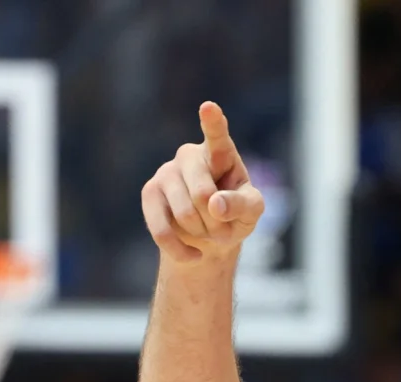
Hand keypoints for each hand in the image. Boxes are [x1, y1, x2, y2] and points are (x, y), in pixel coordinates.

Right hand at [141, 102, 263, 263]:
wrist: (208, 238)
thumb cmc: (234, 215)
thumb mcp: (251, 212)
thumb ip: (242, 205)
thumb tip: (214, 204)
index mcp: (220, 153)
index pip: (218, 136)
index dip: (213, 123)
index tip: (209, 107)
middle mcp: (190, 156)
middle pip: (202, 193)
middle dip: (218, 221)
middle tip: (226, 228)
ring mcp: (166, 173)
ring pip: (183, 214)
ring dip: (203, 234)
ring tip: (210, 233)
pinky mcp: (149, 194)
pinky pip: (162, 229)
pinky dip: (182, 249)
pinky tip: (194, 255)